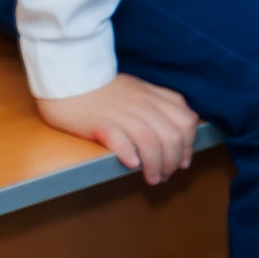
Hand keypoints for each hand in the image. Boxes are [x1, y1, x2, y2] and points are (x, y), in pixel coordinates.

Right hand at [35, 74, 199, 185]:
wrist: (69, 78)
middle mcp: (141, 103)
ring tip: (151, 178)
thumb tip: (177, 137)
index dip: (189, 146)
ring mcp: (121, 112)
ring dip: (155, 165)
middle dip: (173, 162)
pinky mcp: (99, 122)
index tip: (182, 162)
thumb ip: (160, 106)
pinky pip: (120, 139)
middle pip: (171, 137)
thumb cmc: (102, 89)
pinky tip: (131, 163)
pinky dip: (129, 154)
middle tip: (164, 175)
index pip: (186, 121)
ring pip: (151, 142)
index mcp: (153, 96)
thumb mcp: (138, 90)